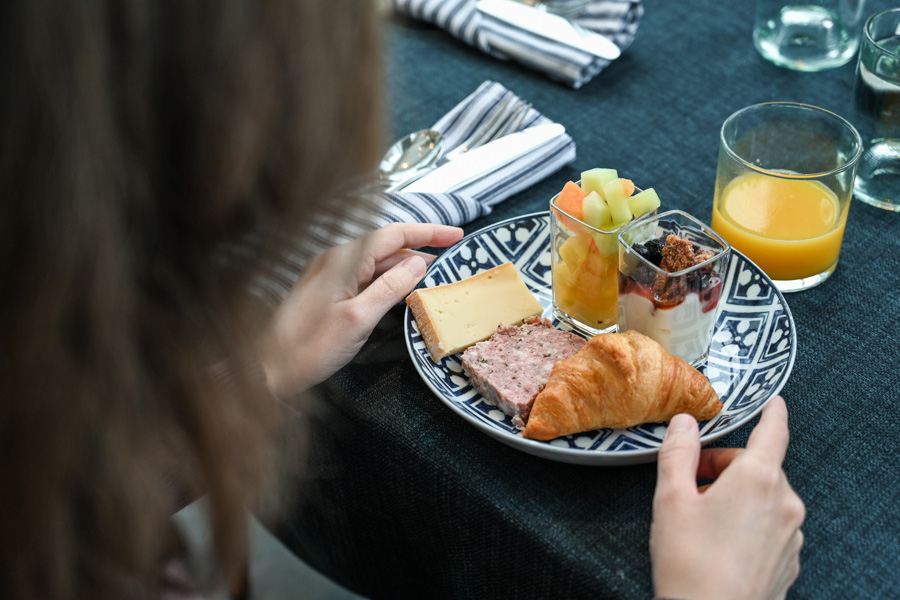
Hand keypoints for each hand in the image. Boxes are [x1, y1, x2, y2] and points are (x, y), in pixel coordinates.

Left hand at [258, 223, 463, 398]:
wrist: (267, 369)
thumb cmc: (308, 348)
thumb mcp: (358, 320)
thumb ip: (390, 289)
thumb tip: (418, 265)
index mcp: (343, 260)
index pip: (394, 235)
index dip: (428, 233)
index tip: (456, 236)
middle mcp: (334, 260)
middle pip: (386, 246)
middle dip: (420, 249)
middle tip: (451, 259)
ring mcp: (328, 275)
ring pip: (375, 262)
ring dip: (405, 266)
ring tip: (433, 276)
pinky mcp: (325, 291)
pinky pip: (363, 276)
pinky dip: (387, 279)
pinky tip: (400, 290)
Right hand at [650, 396, 804, 599]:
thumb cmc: (689, 562)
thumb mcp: (671, 498)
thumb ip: (678, 453)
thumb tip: (684, 423)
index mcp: (757, 478)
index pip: (773, 432)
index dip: (772, 412)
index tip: (772, 402)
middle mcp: (783, 502)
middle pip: (760, 467)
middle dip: (727, 467)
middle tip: (692, 483)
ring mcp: (790, 534)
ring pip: (765, 498)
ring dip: (738, 496)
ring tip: (702, 520)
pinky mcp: (789, 561)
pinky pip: (771, 527)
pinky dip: (749, 524)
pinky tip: (719, 544)